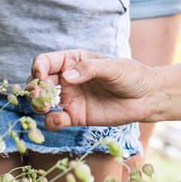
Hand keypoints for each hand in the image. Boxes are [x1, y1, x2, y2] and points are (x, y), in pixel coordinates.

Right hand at [32, 49, 156, 130]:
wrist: (146, 97)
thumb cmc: (131, 75)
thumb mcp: (112, 67)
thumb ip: (89, 69)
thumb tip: (66, 76)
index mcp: (73, 60)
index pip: (46, 61)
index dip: (38, 68)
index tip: (40, 76)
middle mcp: (67, 79)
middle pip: (39, 82)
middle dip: (34, 89)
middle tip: (39, 97)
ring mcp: (70, 98)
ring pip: (43, 102)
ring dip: (38, 106)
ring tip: (47, 108)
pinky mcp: (75, 117)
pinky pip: (55, 120)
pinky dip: (51, 121)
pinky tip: (59, 120)